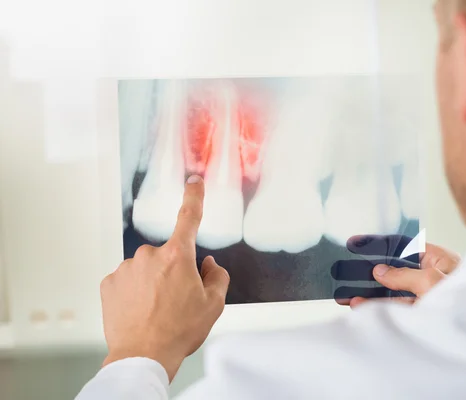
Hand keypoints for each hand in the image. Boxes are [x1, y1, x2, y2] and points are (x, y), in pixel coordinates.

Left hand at [100, 175, 229, 380]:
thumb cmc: (179, 331)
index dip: (194, 197)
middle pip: (168, 255)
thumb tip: (207, 264)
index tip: (194, 182)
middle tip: (177, 300)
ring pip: (146, 268)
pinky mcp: (109, 283)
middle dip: (174, 271)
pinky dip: (135, 292)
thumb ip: (217, 276)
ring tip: (157, 311)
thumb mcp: (214, 305)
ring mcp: (127, 268)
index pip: (189, 217)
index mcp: (178, 256)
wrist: (143, 355)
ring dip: (153, 282)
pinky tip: (140, 311)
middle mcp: (150, 255)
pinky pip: (128, 280)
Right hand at [332, 235, 459, 307]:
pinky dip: (375, 307)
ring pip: (391, 291)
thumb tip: (380, 271)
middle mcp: (431, 275)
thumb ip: (403, 274)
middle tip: (346, 271)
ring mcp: (425, 296)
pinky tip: (359, 305)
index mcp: (439, 259)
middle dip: (369, 271)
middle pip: (394, 269)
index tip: (356, 243)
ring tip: (346, 295)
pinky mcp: (420, 314)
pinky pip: (394, 307)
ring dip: (368, 293)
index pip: (403, 246)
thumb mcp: (431, 280)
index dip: (380, 245)